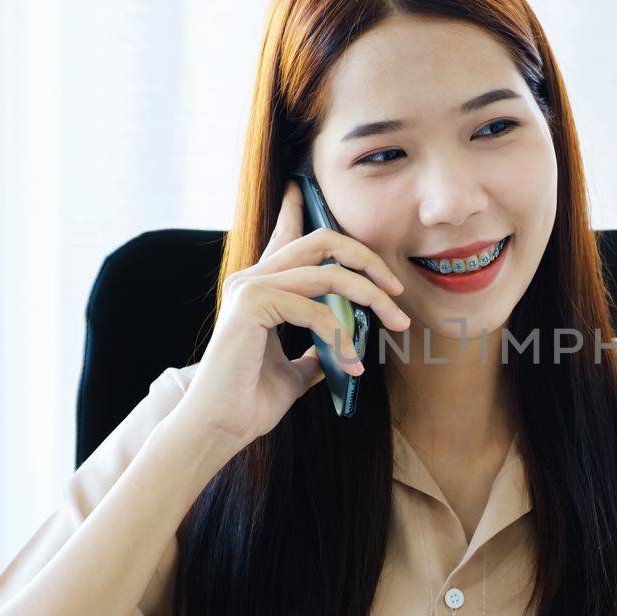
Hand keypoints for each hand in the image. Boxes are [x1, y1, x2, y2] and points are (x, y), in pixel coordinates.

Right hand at [169, 179, 411, 455]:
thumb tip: (341, 347)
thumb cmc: (250, 401)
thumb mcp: (296, 372)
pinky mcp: (251, 305)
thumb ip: (317, 350)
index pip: (286, 237)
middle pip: (322, 242)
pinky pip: (315, 308)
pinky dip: (342, 336)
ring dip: (370, 298)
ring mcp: (250, 287)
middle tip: (397, 290)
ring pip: (328, 272)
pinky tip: (353, 365)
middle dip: (368, 260)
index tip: (304, 186)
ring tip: (395, 325)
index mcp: (261, 288)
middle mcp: (252, 278)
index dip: (297, 208)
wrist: (219, 428)